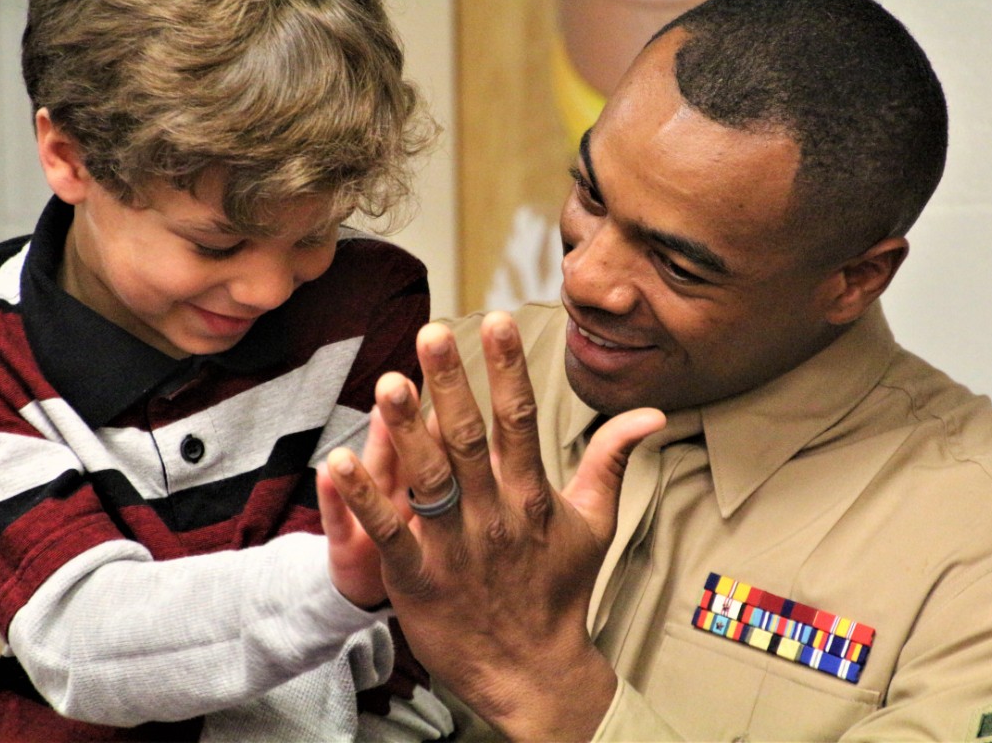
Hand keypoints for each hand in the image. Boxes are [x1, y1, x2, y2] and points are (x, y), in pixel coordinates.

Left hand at [325, 311, 664, 739]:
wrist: (533, 671)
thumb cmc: (559, 590)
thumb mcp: (595, 522)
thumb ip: (612, 459)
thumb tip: (652, 414)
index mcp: (531, 495)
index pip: (520, 420)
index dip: (508, 368)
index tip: (497, 320)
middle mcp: (494, 513)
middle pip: (470, 439)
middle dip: (451, 384)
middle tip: (432, 332)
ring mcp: (456, 546)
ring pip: (429, 479)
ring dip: (406, 431)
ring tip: (387, 382)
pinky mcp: (420, 578)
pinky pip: (390, 533)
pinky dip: (365, 500)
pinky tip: (340, 462)